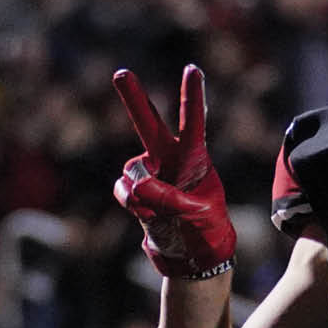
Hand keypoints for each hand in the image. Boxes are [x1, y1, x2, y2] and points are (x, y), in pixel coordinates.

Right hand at [112, 65, 236, 279]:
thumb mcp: (196, 214)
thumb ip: (168, 198)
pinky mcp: (135, 192)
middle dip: (134, 100)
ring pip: (132, 172)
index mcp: (195, 159)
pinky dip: (132, 204)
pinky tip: (148, 215)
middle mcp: (169, 159)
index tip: (193, 69)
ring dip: (143, 194)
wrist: (193, 257)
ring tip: (164, 213)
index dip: (192, 98)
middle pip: (149, 125)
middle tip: (121, 73)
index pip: (193, 125)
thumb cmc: (207, 230)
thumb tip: (136, 185)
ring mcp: (150, 174)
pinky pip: (124, 191)